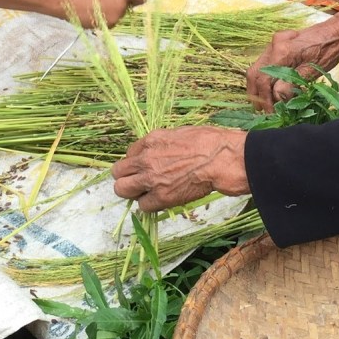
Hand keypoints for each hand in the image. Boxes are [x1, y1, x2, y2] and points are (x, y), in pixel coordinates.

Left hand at [112, 127, 249, 211]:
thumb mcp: (179, 133)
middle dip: (126, 178)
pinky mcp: (161, 197)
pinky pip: (143, 206)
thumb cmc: (208, 142)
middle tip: (139, 182)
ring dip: (133, 192)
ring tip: (147, 193)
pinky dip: (150, 205)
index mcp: (150, 140)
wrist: (220, 159)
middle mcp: (145, 159)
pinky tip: (161, 200)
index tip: (145, 167)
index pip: (128, 154)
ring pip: (122, 190)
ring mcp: (151, 179)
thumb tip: (159, 151)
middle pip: (118, 173)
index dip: (136, 162)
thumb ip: (163, 143)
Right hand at [247, 12, 338, 110]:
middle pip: (254, 73)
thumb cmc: (329, 51)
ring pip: (257, 67)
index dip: (264, 99)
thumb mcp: (312, 71)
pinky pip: (265, 61)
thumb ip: (291, 84)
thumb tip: (277, 98)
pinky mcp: (279, 42)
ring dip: (259, 86)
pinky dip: (265, 76)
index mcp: (282, 52)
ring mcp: (275, 42)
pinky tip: (271, 87)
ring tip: (265, 102)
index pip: (263, 80)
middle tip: (262, 109)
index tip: (270, 112)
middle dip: (256, 93)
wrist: (337, 31)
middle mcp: (274, 45)